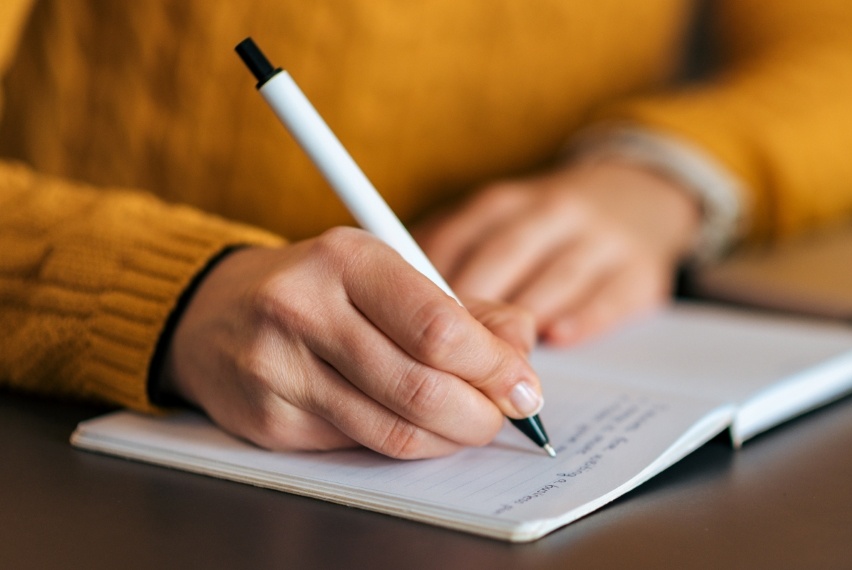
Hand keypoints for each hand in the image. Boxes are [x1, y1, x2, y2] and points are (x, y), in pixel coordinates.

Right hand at [160, 227, 542, 458]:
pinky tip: (415, 426)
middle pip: (421, 386)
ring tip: (468, 424)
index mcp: (347, 259)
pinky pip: (360, 447)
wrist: (213, 312)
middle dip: (480, 413)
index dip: (494, 367)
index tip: (523, 384)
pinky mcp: (269, 420)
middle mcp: (305, 309)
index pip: (439, 327)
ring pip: (393, 429)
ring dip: (449, 437)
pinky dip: (405, 444)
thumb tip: (521, 349)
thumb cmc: (322, 289)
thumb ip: (464, 308)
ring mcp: (280, 368)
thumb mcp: (390, 274)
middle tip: (503, 415)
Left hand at [415, 160, 701, 344]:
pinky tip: (557, 337)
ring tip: (495, 362)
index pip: (457, 239)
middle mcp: (552, 212)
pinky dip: (582, 317)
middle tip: (446, 357)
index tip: (406, 324)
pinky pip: (609, 295)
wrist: (639, 197)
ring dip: (523, 319)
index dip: (429, 285)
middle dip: (473, 310)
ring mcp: (600, 239)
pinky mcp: (640, 270)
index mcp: (504, 203)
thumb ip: (451, 258)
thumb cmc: (546, 229)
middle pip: (503, 258)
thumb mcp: (498, 225)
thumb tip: (390, 308)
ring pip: (554, 277)